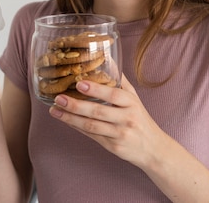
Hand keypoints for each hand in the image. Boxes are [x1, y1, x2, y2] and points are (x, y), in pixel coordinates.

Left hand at [50, 75, 165, 166]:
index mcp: (132, 103)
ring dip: (70, 118)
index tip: (79, 83)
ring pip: (92, 126)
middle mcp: (127, 118)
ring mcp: (119, 134)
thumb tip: (108, 59)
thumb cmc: (140, 119)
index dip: (96, 89)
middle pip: (99, 111)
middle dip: (76, 105)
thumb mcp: (134, 98)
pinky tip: (65, 120)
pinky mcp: (113, 147)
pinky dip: (77, 127)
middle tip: (59, 98)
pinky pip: (92, 136)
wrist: (153, 148)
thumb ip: (120, 81)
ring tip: (55, 110)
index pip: (114, 95)